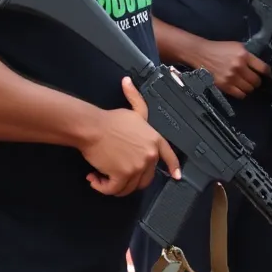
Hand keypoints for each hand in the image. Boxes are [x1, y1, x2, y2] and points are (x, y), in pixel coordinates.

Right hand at [81, 77, 181, 196]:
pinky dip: (102, 188)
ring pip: (129, 187)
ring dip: (114, 185)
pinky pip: (114, 190)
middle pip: (146, 178)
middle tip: (114, 173)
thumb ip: (136, 99)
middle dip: (131, 178)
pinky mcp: (123, 175)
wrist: (93, 127)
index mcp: (155, 140)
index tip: (177, 177)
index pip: (169, 156)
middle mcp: (150, 155)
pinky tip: (94, 179)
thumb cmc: (111, 119)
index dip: (173, 167)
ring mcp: (138, 166)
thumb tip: (127, 81)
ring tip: (100, 176)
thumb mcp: (132, 111)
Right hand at [194, 40, 271, 99]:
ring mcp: (231, 77)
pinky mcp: (224, 85)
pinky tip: (240, 88)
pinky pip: (240, 94)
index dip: (267, 73)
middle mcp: (239, 66)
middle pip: (257, 81)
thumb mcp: (237, 46)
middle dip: (257, 81)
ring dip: (249, 87)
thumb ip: (249, 55)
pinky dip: (242, 93)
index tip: (267, 74)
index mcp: (244, 55)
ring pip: (249, 89)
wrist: (201, 54)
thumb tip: (260, 65)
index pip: (263, 68)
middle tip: (254, 79)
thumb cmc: (220, 49)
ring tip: (246, 84)